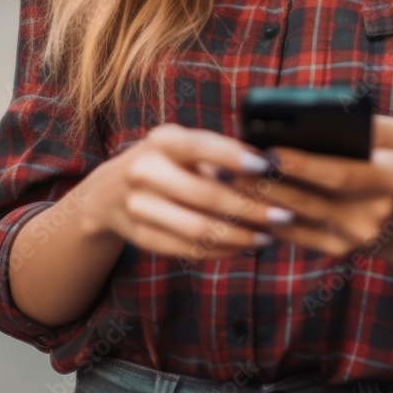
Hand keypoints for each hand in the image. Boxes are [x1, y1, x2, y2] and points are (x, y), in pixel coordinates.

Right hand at [76, 123, 281, 261]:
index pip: (200, 146)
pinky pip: (187, 249)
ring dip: (239, 237)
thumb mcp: (183, 146)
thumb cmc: (166, 161)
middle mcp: (145, 171)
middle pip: (204, 195)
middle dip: (249, 208)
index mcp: (162, 141)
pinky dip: (221, 251)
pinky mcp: (140, 236)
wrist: (107, 192)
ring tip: (269, 237)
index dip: (233, 157)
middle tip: (284, 215)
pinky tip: (245, 247)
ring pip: (197, 229)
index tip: (267, 168)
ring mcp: (138, 206)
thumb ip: (218, 152)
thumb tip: (271, 162)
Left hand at [225, 114, 392, 260]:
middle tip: (241, 165)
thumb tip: (324, 115)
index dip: (304, 165)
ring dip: (264, 200)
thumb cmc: (391, 161)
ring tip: (235, 179)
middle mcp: (373, 214)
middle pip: (312, 200)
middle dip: (273, 183)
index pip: (340, 174)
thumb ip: (369, 122)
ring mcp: (354, 237)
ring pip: (299, 219)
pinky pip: (297, 235)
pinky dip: (270, 219)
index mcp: (389, 179)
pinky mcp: (337, 250)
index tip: (272, 150)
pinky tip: (249, 201)